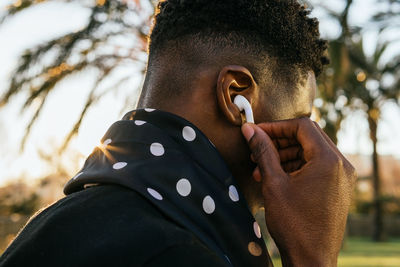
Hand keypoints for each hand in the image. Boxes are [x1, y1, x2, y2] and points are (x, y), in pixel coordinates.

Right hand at [241, 118, 355, 266]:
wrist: (311, 260)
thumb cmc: (294, 224)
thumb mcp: (273, 183)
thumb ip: (263, 151)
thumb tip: (249, 130)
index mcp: (329, 160)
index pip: (302, 126)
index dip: (276, 127)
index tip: (256, 132)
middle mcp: (340, 165)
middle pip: (307, 137)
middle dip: (278, 141)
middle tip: (256, 149)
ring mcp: (341, 177)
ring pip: (310, 152)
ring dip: (284, 155)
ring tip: (261, 168)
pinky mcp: (336, 188)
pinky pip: (315, 167)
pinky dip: (294, 167)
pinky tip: (274, 177)